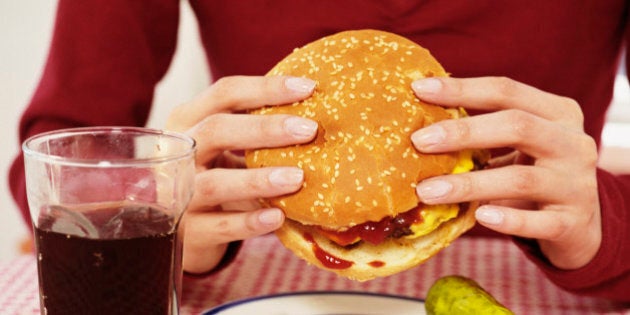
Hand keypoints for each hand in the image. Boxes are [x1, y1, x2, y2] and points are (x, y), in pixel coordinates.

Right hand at [166, 75, 317, 273]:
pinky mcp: (186, 234)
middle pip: (216, 131)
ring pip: (214, 184)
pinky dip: (249, 222)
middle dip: (265, 129)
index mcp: (188, 121)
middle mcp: (178, 154)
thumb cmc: (213, 175)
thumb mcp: (225, 147)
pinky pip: (218, 228)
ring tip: (297, 178)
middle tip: (309, 129)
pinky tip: (278, 217)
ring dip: (257, 180)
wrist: (176, 228)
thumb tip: (318, 116)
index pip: (225, 94)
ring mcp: (178, 194)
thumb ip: (256, 131)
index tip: (309, 87)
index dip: (266, 88)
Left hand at [410, 77, 600, 269]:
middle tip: (418, 141)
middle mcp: (572, 143)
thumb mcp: (520, 146)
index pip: (506, 91)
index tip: (419, 89)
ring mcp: (576, 184)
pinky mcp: (573, 223)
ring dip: (469, 184)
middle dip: (463, 132)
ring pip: (520, 179)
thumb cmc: (535, 175)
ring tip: (427, 191)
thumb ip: (484, 131)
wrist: (581, 225)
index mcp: (557, 113)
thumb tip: (419, 122)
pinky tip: (479, 217)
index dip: (462, 88)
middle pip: (516, 126)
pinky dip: (508, 220)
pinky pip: (538, 222)